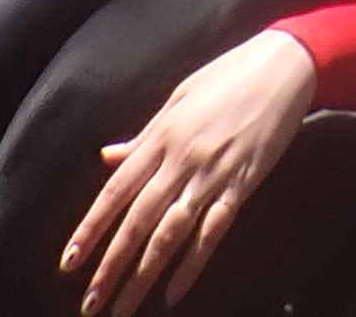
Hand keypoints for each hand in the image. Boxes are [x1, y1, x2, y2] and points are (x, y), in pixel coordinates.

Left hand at [60, 29, 314, 314]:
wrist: (286, 63)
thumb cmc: (229, 75)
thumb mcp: (180, 97)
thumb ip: (144, 135)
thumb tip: (106, 157)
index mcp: (162, 136)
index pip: (116, 191)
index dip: (91, 229)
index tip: (69, 262)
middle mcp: (181, 160)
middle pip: (138, 221)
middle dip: (111, 266)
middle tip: (90, 303)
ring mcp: (212, 174)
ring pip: (170, 235)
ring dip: (143, 275)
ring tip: (123, 308)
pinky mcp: (242, 184)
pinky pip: (212, 232)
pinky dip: (192, 265)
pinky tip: (174, 292)